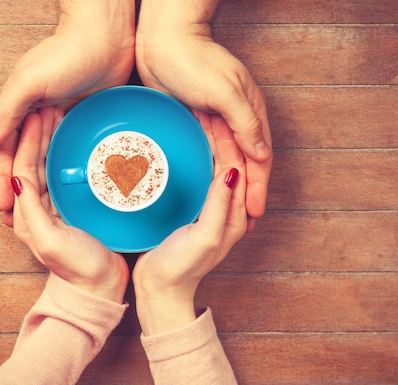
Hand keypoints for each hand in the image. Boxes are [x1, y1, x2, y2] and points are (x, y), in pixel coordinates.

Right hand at [0, 0, 134, 224]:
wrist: (106, 36)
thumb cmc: (67, 53)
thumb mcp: (29, 80)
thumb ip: (7, 110)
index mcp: (19, 109)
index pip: (4, 154)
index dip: (1, 183)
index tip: (2, 211)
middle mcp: (36, 117)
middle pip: (24, 163)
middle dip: (20, 193)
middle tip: (21, 224)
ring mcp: (60, 121)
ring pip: (47, 161)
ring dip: (43, 187)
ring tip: (46, 215)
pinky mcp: (82, 121)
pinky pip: (70, 151)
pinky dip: (66, 170)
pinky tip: (70, 189)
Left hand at [10, 109, 128, 303]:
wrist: (101, 289)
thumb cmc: (78, 269)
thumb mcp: (51, 241)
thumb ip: (31, 211)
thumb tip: (15, 179)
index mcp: (27, 215)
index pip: (23, 169)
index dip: (28, 141)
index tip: (37, 115)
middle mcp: (38, 208)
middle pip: (35, 163)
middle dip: (39, 135)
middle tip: (50, 108)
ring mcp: (56, 207)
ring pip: (50, 165)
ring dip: (53, 141)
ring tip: (61, 116)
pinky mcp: (74, 208)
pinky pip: (67, 174)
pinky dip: (69, 155)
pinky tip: (78, 141)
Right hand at [133, 114, 246, 334]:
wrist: (159, 291)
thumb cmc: (180, 269)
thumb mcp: (203, 238)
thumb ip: (219, 206)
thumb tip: (232, 170)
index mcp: (235, 216)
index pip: (238, 169)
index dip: (228, 140)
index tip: (216, 114)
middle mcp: (227, 210)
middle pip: (228, 163)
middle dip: (221, 134)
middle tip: (206, 107)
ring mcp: (210, 208)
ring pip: (214, 165)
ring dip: (209, 141)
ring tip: (197, 115)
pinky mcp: (193, 208)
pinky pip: (200, 174)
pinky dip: (196, 154)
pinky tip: (185, 141)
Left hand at [136, 28, 271, 223]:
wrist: (162, 40)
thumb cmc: (194, 60)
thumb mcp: (226, 91)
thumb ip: (245, 123)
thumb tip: (261, 155)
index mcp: (250, 112)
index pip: (259, 158)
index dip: (259, 187)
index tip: (257, 214)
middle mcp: (235, 119)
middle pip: (245, 164)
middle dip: (248, 194)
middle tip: (248, 223)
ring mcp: (215, 121)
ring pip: (227, 161)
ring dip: (231, 187)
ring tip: (231, 212)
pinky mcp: (195, 122)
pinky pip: (207, 153)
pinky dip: (211, 172)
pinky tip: (208, 187)